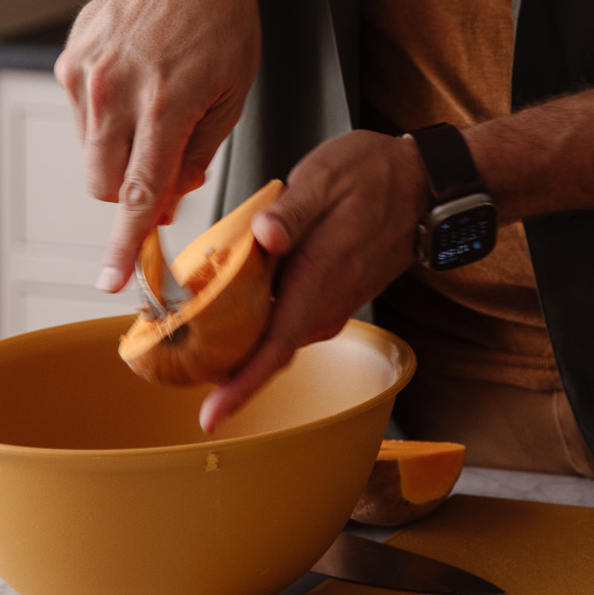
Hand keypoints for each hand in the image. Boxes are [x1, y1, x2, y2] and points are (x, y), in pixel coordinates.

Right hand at [56, 0, 260, 293]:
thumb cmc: (223, 20)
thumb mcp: (234, 90)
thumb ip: (199, 151)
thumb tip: (168, 198)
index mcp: (168, 104)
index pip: (139, 192)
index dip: (126, 243)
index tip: (112, 280)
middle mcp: (118, 91)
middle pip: (105, 184)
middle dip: (131, 195)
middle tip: (166, 172)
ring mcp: (87, 75)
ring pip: (91, 154)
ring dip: (121, 154)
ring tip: (159, 107)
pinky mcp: (69, 62)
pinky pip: (82, 119)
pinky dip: (108, 119)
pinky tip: (138, 82)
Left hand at [198, 130, 429, 432]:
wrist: (423, 185)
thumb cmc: (375, 177)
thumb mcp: (326, 178)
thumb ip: (291, 210)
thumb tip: (264, 235)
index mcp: (319, 278)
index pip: (276, 348)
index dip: (241, 387)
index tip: (211, 416)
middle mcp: (326, 304)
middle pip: (266, 351)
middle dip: (220, 363)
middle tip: (169, 352)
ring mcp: (332, 305)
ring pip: (275, 337)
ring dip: (237, 340)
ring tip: (191, 323)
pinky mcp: (333, 298)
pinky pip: (288, 321)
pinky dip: (258, 320)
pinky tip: (234, 297)